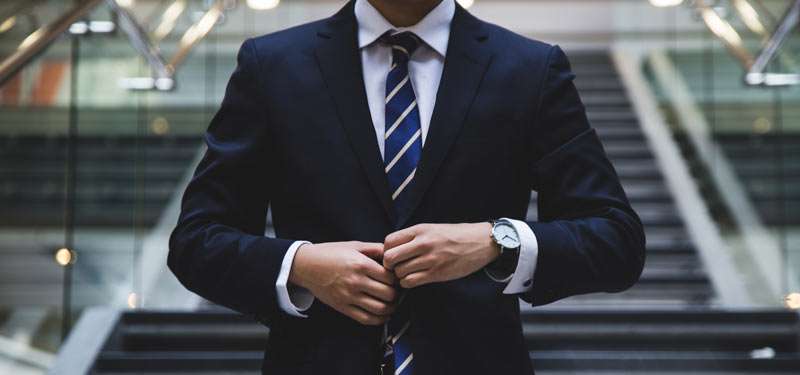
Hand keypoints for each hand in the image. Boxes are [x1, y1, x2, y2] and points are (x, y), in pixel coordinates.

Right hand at [289, 241, 397, 324]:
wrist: (306, 265)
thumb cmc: (331, 253)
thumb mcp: (354, 245)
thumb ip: (375, 248)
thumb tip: (393, 254)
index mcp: (360, 264)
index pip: (390, 277)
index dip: (397, 278)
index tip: (397, 278)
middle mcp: (356, 281)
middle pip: (388, 294)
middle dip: (396, 294)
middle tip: (396, 291)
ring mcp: (349, 296)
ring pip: (380, 309)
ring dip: (391, 308)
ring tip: (392, 303)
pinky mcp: (343, 307)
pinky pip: (366, 319)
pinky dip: (379, 320)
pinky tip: (383, 314)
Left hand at [383, 223, 499, 287]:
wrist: (481, 242)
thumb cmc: (455, 235)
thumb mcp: (432, 228)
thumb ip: (413, 237)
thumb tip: (392, 248)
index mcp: (420, 230)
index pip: (388, 241)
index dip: (386, 250)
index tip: (393, 255)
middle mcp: (423, 243)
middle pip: (389, 258)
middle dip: (389, 265)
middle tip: (396, 267)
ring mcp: (430, 259)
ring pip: (399, 272)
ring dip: (400, 276)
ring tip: (408, 273)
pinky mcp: (437, 273)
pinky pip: (410, 282)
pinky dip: (408, 283)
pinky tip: (415, 279)